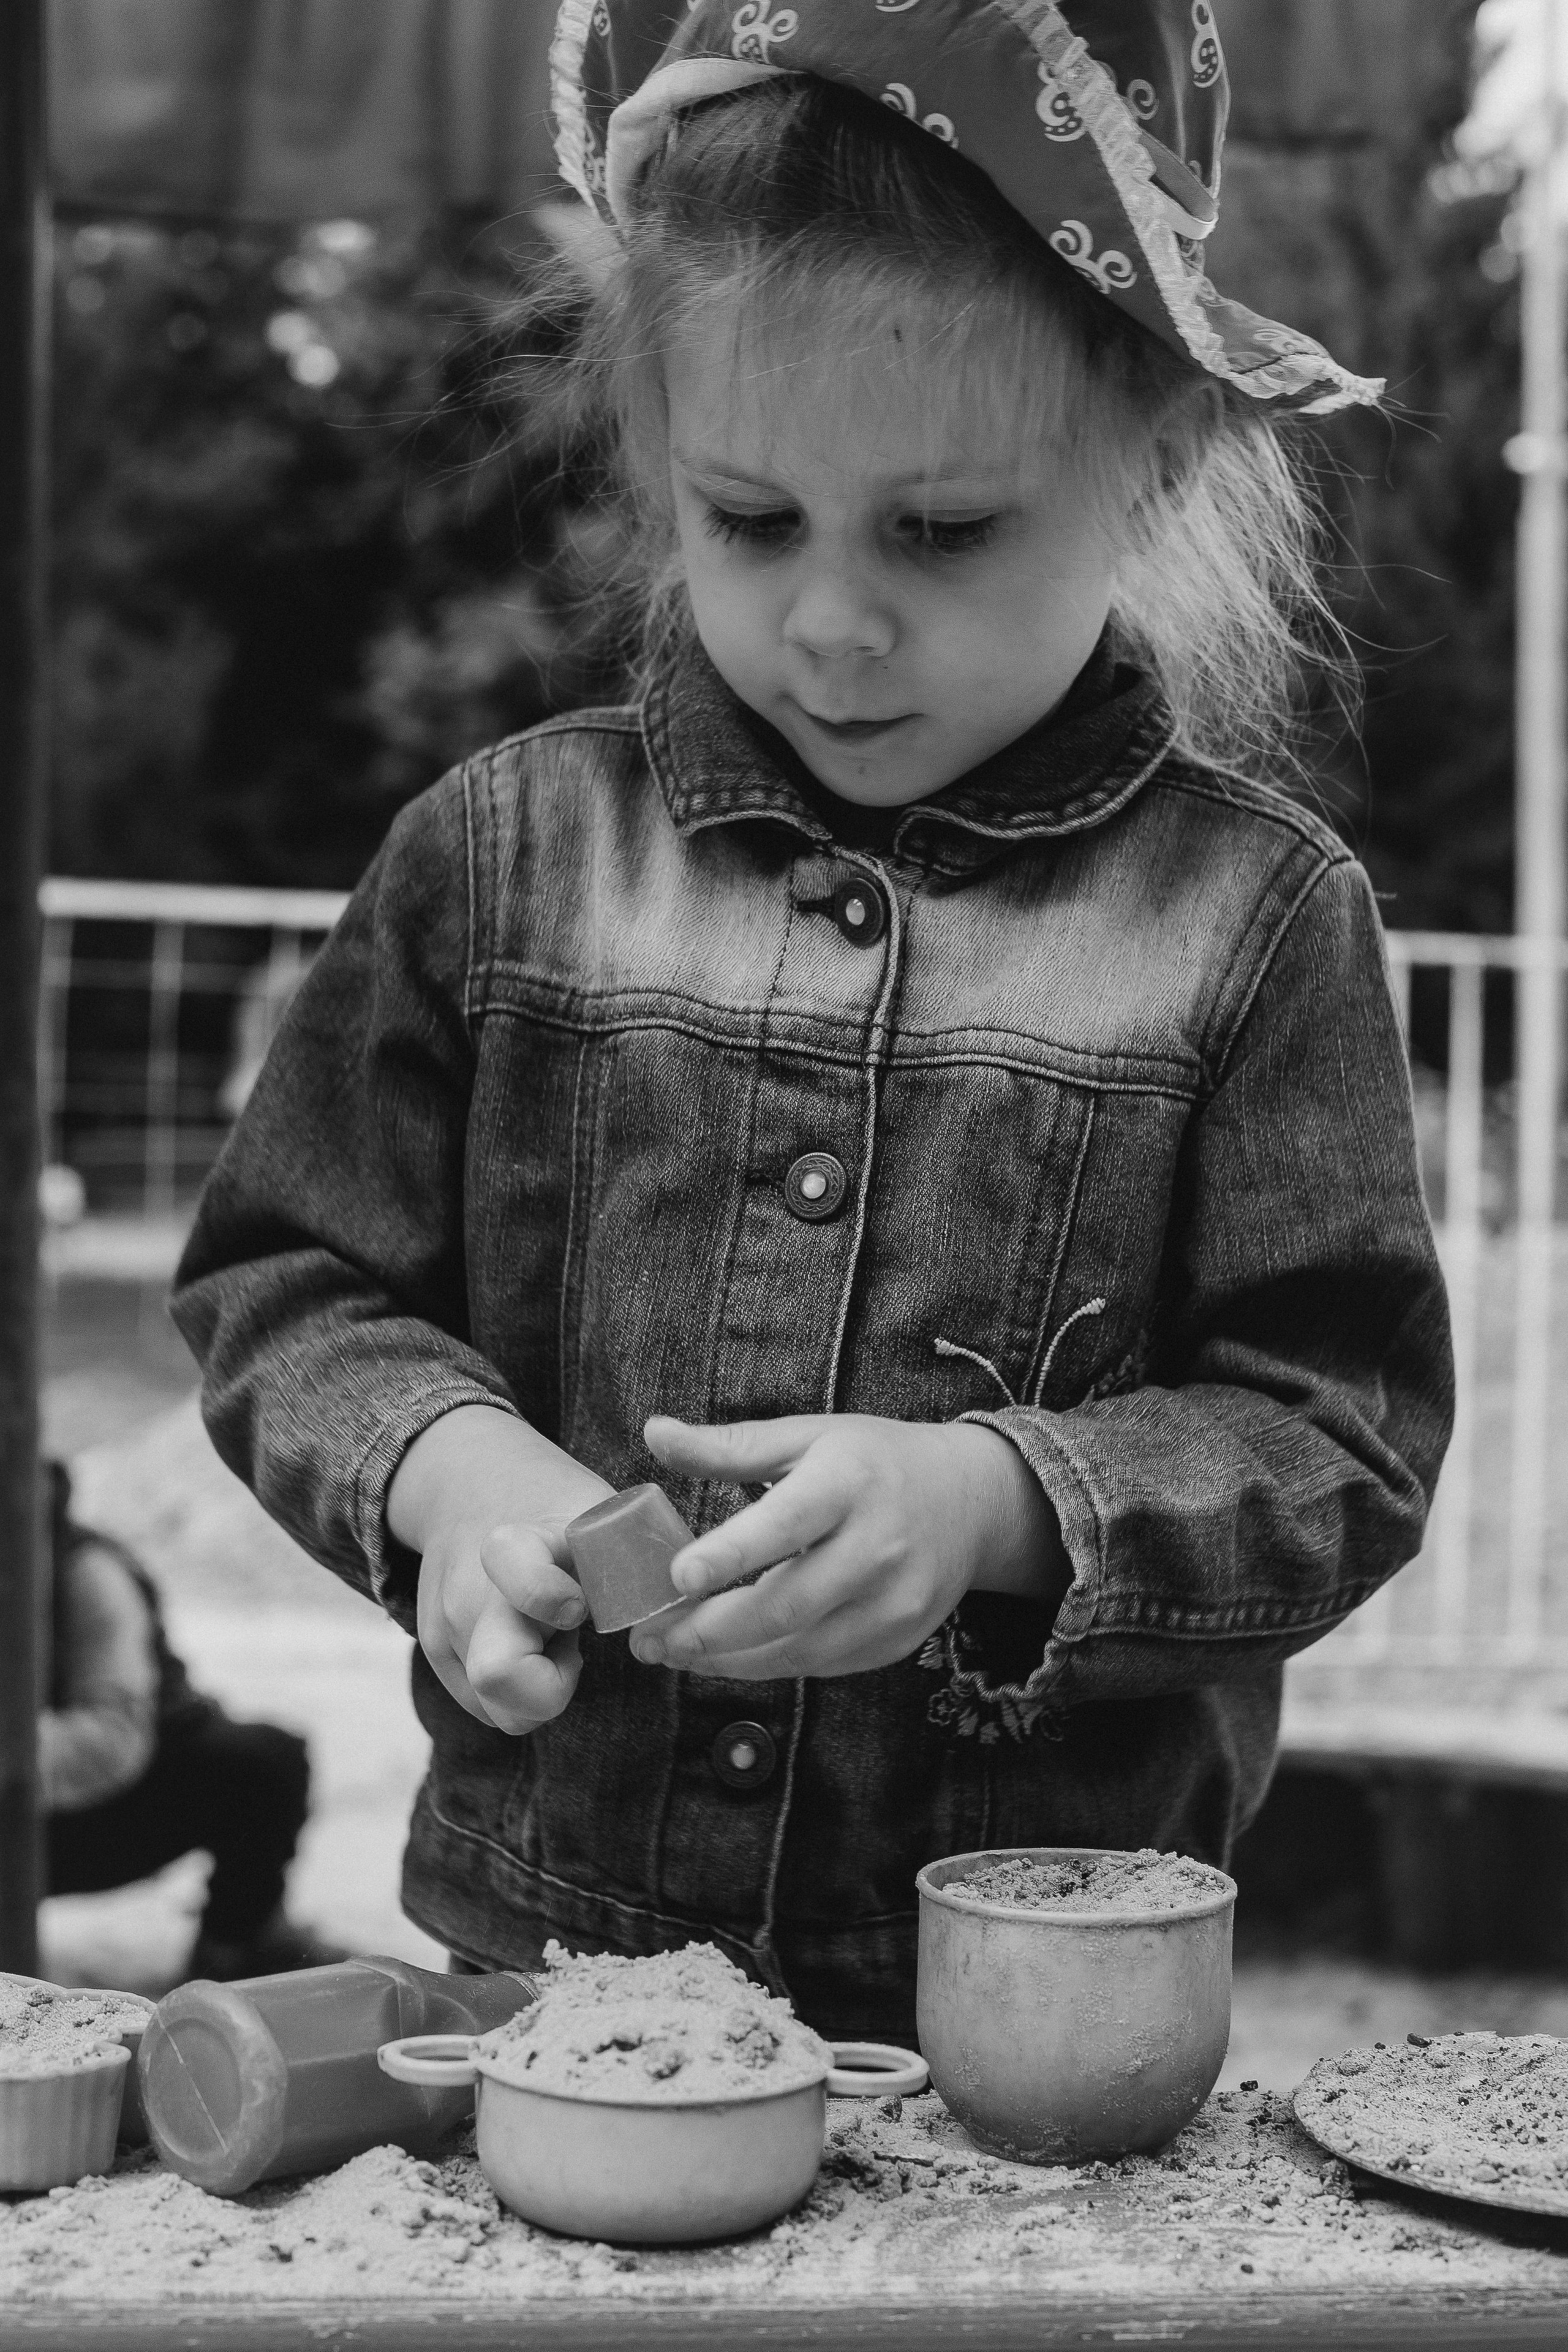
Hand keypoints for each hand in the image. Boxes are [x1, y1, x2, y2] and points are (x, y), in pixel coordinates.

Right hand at [389, 1406, 612, 1733]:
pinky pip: (483, 1707)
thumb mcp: (598, 1512)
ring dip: (536, 1693)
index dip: (555, 1600)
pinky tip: (528, 1646)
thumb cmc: (550, 1506)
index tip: (579, 1602)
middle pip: (497, 1676)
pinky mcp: (435, 1652)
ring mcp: (444, 1627)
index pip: (522, 1582)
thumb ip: (641, 1563)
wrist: (464, 1484)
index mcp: (513, 1545)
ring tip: (550, 1641)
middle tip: (571, 1649)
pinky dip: (515, 1692)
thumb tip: (684, 1624)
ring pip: (495, 1710)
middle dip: (548, 1688)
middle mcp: (469, 1593)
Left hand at [630, 1412, 1066, 1680]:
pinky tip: (724, 1655)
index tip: (678, 1575)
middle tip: (650, 1638)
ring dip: (727, 1659)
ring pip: (798, 1650)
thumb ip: (730, 1446)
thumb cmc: (873, 1463)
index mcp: (851, 1483)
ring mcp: (894, 1603)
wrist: (969, 1502)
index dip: (732, 1553)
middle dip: (710, 1630)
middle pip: (788, 1604)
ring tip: (671, 1651)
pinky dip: (764, 1665)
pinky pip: (818, 1666)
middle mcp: (879, 1547)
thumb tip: (655, 1433)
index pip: (787, 1523)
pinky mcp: (896, 1641)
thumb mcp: (807, 1437)